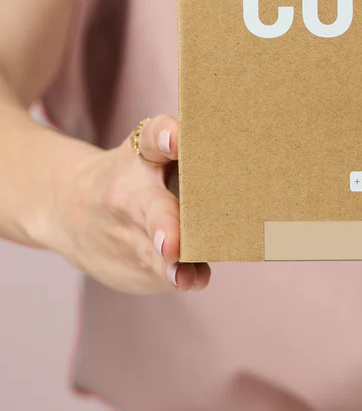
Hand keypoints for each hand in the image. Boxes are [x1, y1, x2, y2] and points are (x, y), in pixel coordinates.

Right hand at [44, 115, 209, 294]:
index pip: (152, 138)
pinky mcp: (135, 264)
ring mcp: (129, 235)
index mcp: (141, 156)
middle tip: (172, 242)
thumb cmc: (132, 173)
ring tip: (183, 276)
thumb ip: (184, 146)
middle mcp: (130, 195)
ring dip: (169, 265)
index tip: (176, 137)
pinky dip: (174, 279)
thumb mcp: (147, 149)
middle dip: (164, 225)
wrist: (69, 209)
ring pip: (153, 252)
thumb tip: (239, 144)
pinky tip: (188, 281)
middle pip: (151, 209)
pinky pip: (157, 273)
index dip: (165, 136)